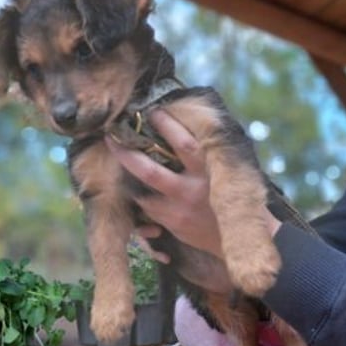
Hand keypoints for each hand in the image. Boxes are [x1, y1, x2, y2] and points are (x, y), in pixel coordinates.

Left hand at [105, 108, 223, 258]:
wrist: (236, 234)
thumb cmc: (224, 192)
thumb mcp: (221, 170)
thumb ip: (201, 154)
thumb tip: (178, 121)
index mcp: (208, 172)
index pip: (185, 145)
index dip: (168, 126)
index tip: (153, 111)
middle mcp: (192, 191)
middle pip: (150, 172)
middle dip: (127, 155)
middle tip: (110, 137)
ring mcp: (179, 210)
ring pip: (141, 192)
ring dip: (127, 176)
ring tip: (116, 158)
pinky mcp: (172, 224)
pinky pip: (146, 208)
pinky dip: (138, 194)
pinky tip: (131, 183)